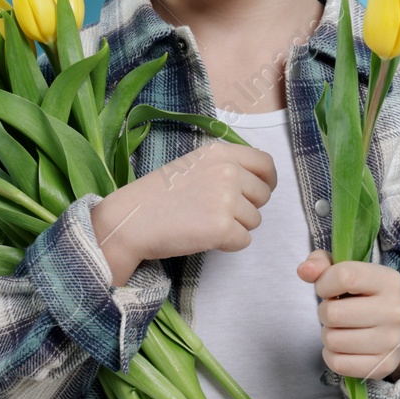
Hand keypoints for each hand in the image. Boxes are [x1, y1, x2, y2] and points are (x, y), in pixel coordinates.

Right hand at [90, 140, 276, 286]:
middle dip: (247, 208)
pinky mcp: (222, 228)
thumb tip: (257, 182)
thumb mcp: (193, 164)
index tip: (259, 192)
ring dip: (235, 227)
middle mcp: (228, 172)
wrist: (131, 220)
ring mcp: (226, 199)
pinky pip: (244, 241)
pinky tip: (203, 237)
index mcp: (221, 153)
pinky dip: (228, 245)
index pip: (266, 164)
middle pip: (263, 195)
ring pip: (254, 221)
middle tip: (217, 213)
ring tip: (204, 223)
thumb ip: (224, 167)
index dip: (268, 181)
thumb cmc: (158, 195)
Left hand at [296, 249, 399, 380]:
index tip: (328, 289)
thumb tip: (303, 270)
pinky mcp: (384, 367)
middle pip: (333, 313)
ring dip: (328, 334)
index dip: (324, 283)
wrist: (397, 330)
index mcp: (389, 281)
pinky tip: (344, 347)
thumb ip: (321, 263)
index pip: (344, 276)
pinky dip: (332, 356)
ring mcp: (391, 342)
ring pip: (332, 340)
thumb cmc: (363, 296)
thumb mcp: (347, 271)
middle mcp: (395, 311)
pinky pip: (337, 363)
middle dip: (325, 313)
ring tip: (343, 328)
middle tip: (336, 312)